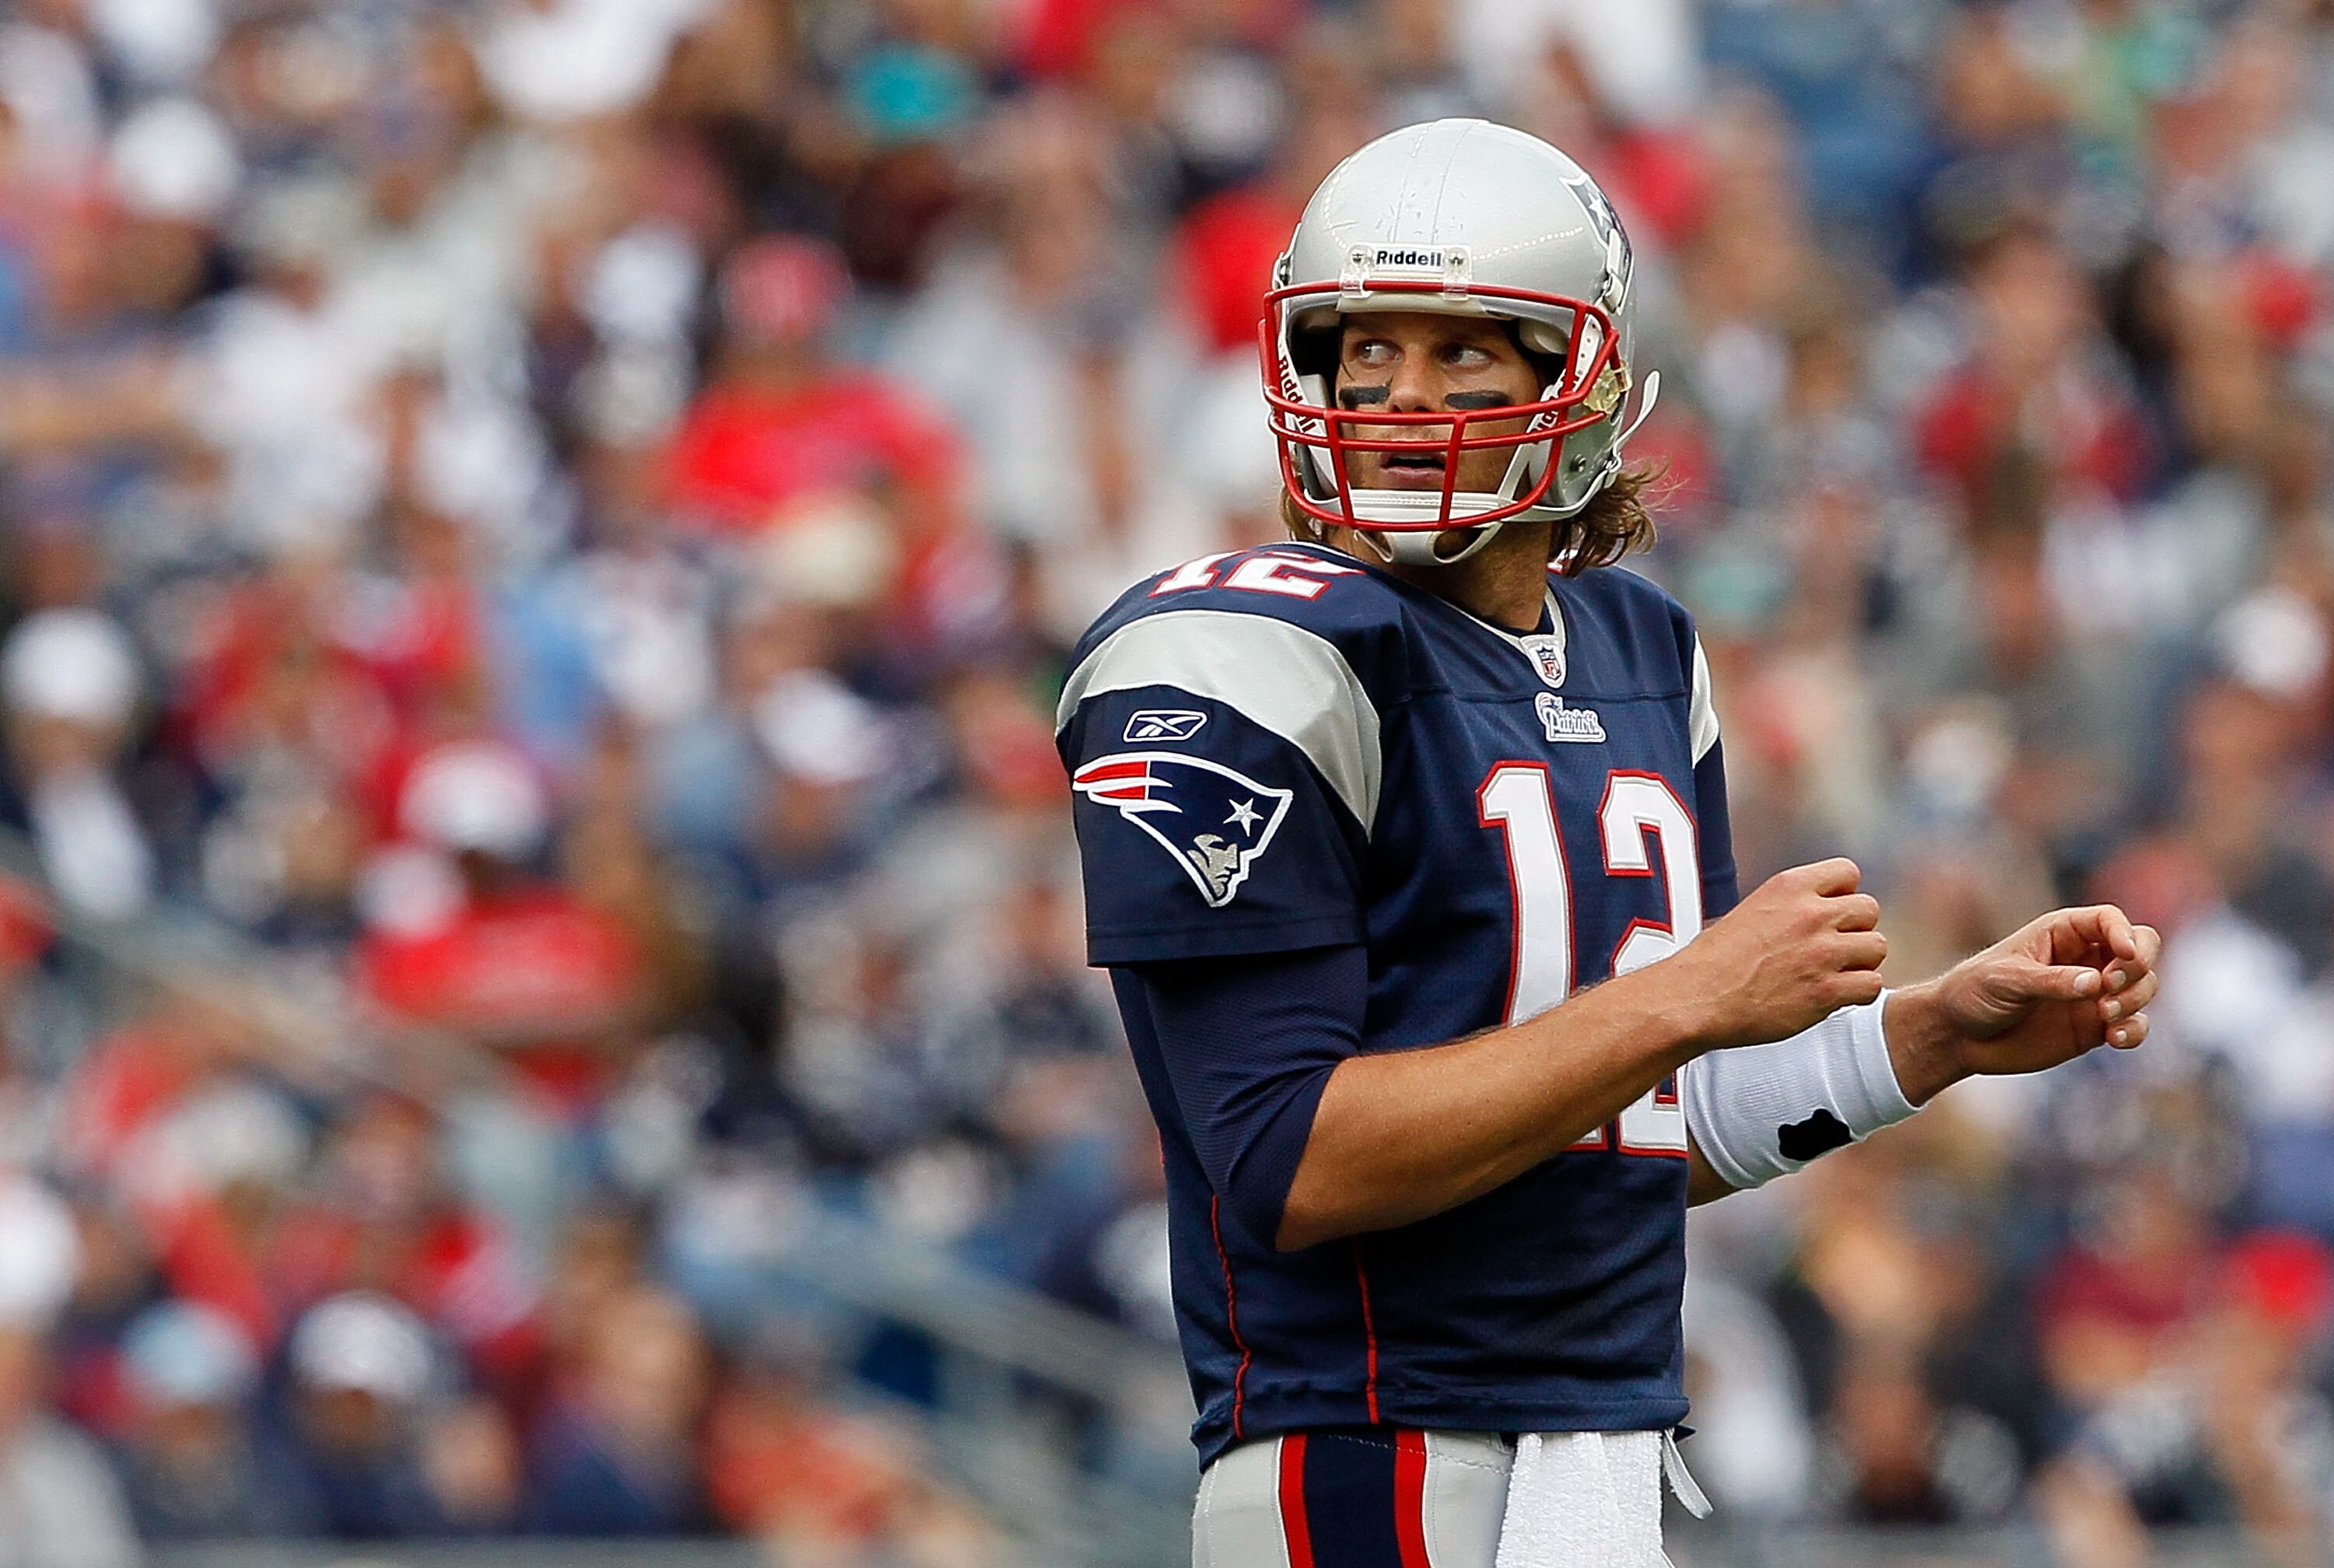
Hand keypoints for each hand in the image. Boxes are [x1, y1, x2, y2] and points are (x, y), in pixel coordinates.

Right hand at [1669, 858, 1886, 1051]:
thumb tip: (1829, 910)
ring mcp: (1821, 952)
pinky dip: (1858, 993)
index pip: (1848, 872)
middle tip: (1830, 951)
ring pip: (1877, 947)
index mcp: (1789, 886)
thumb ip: (1795, 904)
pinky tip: (1832, 997)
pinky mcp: (1826, 991)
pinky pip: (1872, 985)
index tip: (1824, 917)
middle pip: (1869, 909)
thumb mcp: (1754, 910)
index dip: (1842, 896)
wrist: (1694, 999)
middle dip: (1854, 930)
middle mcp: (1809, 914)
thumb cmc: (1716, 960)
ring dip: (1859, 963)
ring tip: (1831, 975)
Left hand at [1887, 904, 2160, 1104]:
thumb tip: (2095, 984)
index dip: (2125, 934)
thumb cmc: (1974, 993)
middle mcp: (2085, 958)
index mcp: (2062, 933)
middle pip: (2141, 948)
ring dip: (2135, 999)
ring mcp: (2094, 993)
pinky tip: (2115, 1038)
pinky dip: (2135, 1030)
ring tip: (2104, 1015)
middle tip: (2109, 987)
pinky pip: (2135, 1024)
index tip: (2125, 955)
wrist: (1958, 1035)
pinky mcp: (2095, 1025)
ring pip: (2143, 986)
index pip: (2110, 920)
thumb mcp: (2006, 980)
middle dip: (2138, 966)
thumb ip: (2050, 981)